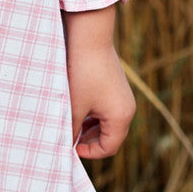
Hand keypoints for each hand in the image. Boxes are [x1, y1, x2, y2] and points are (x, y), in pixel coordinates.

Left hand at [65, 42, 135, 160]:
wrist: (90, 38)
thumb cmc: (82, 73)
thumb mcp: (75, 105)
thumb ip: (72, 130)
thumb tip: (65, 146)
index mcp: (121, 117)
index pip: (108, 148)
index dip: (89, 152)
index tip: (71, 146)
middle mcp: (128, 108)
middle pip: (111, 137)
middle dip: (90, 141)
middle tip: (70, 137)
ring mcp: (124, 97)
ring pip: (108, 123)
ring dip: (91, 128)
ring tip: (72, 123)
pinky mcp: (117, 87)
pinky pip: (108, 110)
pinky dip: (94, 115)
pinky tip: (78, 109)